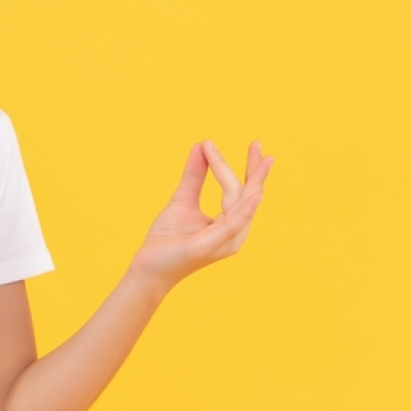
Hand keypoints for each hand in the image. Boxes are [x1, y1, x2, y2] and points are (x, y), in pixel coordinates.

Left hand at [128, 140, 273, 296]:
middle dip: (255, 171)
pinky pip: (231, 225)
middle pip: (249, 197)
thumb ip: (194, 175)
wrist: (148, 267)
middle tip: (258, 144)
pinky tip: (253, 196)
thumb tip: (201, 145)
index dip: (249, 168)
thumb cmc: (168, 239)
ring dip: (251, 181)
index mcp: (230, 225)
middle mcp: (234, 234)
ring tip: (261, 160)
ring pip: (240, 205)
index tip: (254, 144)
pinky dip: (243, 210)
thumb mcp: (182, 200)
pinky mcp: (209, 246)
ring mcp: (224, 242)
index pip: (243, 192)